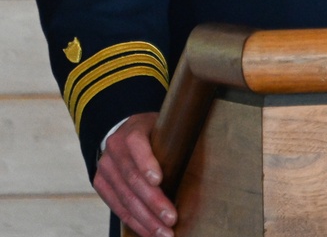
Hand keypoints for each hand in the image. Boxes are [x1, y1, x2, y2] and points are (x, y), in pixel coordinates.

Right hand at [92, 113, 177, 236]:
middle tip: (171, 218)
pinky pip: (117, 207)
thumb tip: (200, 161)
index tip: (159, 180)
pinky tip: (149, 232)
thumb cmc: (155, 132)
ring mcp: (105, 168)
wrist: (124, 132)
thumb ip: (174, 140)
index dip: (146, 163)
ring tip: (163, 233)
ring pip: (125, 198)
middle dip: (153, 202)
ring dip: (145, 219)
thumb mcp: (164, 126)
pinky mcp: (101, 184)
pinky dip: (135, 222)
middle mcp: (114, 149)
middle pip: (133, 179)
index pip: (136, 144)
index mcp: (132, 130)